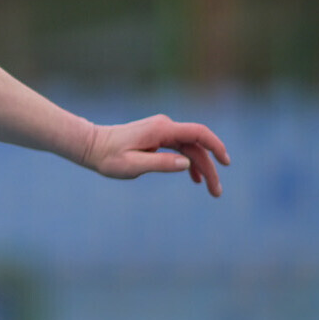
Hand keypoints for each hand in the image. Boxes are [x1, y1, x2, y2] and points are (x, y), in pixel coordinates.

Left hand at [83, 114, 229, 196]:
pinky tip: (195, 179)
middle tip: (217, 192)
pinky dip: (189, 163)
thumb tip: (187, 164)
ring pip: (190, 149)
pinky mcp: (158, 137)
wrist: (92, 146)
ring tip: (211, 190)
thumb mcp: (132, 165)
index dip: (215, 145)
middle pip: (196, 146)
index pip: (197, 133)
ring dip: (202, 168)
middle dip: (210, 168)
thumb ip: (160, 163)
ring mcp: (162, 130)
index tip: (226, 162)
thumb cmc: (108, 157)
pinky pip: (180, 149)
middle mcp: (164, 126)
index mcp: (161, 130)